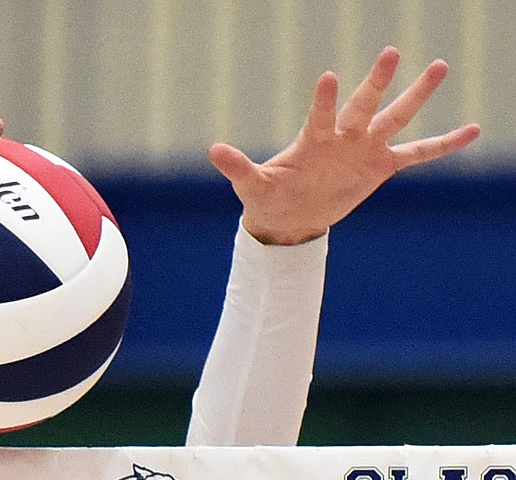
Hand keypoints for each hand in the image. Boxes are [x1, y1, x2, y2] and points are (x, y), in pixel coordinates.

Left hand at [208, 47, 479, 244]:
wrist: (289, 219)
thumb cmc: (269, 198)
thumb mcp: (252, 186)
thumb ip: (238, 167)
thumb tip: (214, 150)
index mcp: (314, 138)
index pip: (320, 113)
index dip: (323, 99)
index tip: (327, 78)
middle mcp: (344, 135)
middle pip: (364, 104)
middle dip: (376, 81)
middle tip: (390, 52)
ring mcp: (365, 147)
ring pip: (396, 116)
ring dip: (417, 93)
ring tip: (440, 66)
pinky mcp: (382, 166)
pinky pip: (418, 153)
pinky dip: (444, 144)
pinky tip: (472, 130)